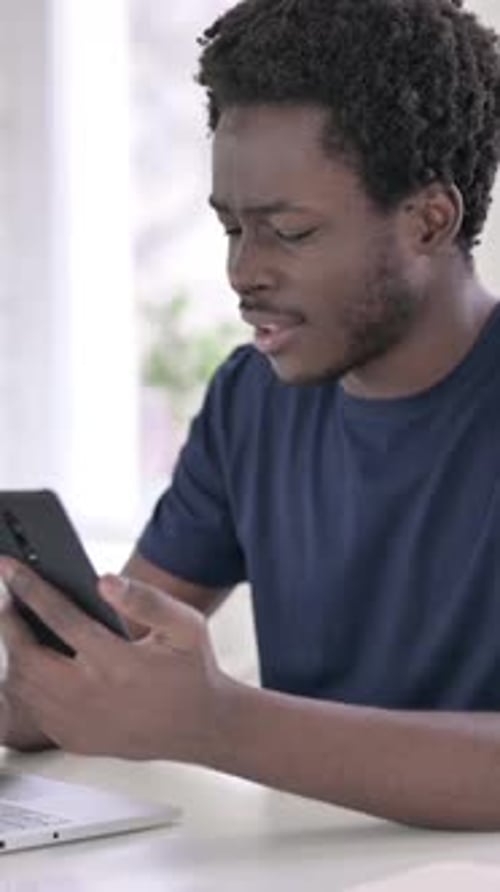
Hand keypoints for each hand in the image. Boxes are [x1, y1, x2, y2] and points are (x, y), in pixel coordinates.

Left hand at [0, 558, 228, 761]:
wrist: (201, 727)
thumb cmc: (192, 672)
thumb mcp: (186, 626)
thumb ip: (147, 600)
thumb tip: (105, 580)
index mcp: (116, 662)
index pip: (59, 617)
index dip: (29, 589)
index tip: (9, 569)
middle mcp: (91, 694)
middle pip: (26, 655)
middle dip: (9, 623)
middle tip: (9, 600)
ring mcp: (78, 721)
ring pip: (21, 686)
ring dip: (14, 654)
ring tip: (19, 628)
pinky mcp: (73, 738)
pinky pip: (31, 710)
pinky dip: (23, 685)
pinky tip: (33, 665)